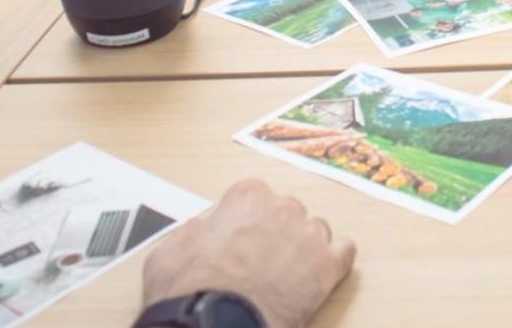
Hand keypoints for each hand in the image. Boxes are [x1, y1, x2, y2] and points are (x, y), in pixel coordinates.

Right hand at [141, 178, 354, 327]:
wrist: (216, 325)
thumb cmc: (189, 292)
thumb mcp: (168, 252)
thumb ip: (193, 231)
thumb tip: (203, 229)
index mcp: (247, 196)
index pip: (253, 197)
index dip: (244, 222)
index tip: (238, 240)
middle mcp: (283, 207)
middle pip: (286, 213)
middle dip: (275, 233)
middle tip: (259, 263)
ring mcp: (310, 235)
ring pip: (315, 231)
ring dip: (303, 248)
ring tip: (285, 277)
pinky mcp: (328, 266)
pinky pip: (344, 251)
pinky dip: (333, 261)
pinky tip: (318, 275)